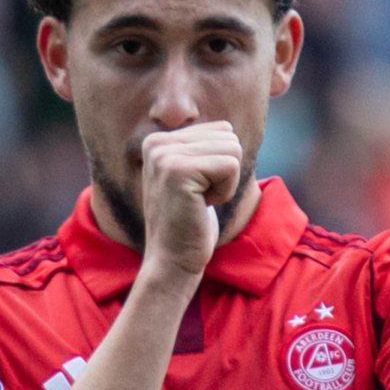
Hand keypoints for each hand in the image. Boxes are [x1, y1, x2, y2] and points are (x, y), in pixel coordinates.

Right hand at [139, 121, 241, 276]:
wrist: (171, 261)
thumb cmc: (189, 222)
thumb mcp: (193, 177)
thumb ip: (203, 149)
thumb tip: (228, 128)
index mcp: (158, 141)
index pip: (221, 129)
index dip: (220, 164)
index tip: (197, 190)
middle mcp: (157, 143)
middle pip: (229, 136)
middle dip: (225, 172)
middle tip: (199, 199)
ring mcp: (164, 156)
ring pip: (232, 149)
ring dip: (226, 183)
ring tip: (199, 202)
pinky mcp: (178, 171)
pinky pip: (231, 166)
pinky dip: (225, 192)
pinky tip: (201, 206)